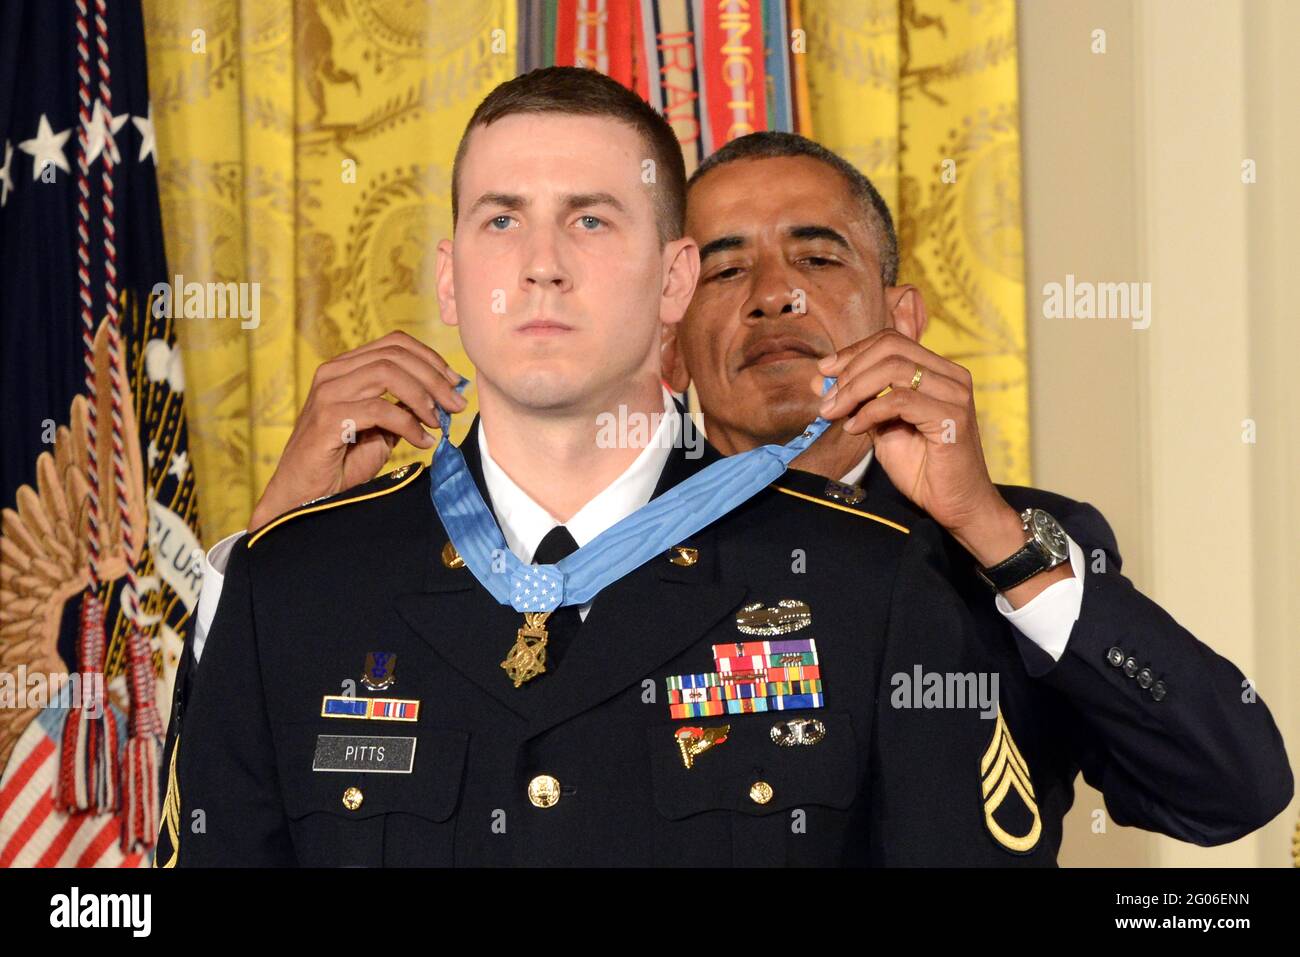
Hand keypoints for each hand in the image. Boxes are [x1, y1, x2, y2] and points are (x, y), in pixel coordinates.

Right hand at [248, 331, 466, 531]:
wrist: (304, 496)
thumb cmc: (341, 463)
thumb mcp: (381, 429)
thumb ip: (404, 408)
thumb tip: (441, 396)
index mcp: (345, 368)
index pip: (394, 343)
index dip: (430, 358)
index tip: (455, 382)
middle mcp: (333, 373)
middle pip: (395, 355)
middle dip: (435, 378)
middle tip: (457, 404)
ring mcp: (327, 393)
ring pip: (388, 374)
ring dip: (423, 397)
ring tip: (438, 422)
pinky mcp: (327, 418)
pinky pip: (379, 409)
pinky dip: (408, 425)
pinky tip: (422, 442)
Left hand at [811, 329, 1015, 559]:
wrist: (957, 505)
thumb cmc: (923, 469)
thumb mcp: (882, 428)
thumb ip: (858, 403)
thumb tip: (819, 382)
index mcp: (938, 371)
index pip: (890, 341)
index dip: (853, 352)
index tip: (824, 372)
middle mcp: (951, 375)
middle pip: (890, 347)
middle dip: (850, 370)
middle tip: (827, 399)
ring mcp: (954, 394)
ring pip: (894, 368)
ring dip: (854, 389)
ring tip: (835, 413)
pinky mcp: (953, 417)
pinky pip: (900, 399)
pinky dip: (870, 411)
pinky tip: (855, 428)